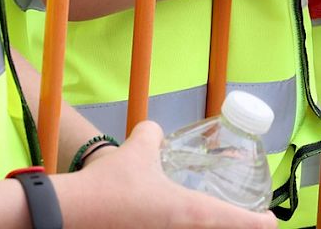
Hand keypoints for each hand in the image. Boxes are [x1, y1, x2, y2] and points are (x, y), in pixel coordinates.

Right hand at [55, 121, 275, 227]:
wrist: (80, 211)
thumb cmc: (115, 182)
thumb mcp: (138, 149)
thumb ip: (154, 134)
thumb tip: (158, 132)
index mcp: (193, 214)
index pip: (239, 224)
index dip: (260, 223)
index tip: (271, 220)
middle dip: (234, 226)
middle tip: (239, 216)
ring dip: (207, 225)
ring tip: (207, 215)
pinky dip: (182, 224)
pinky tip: (173, 217)